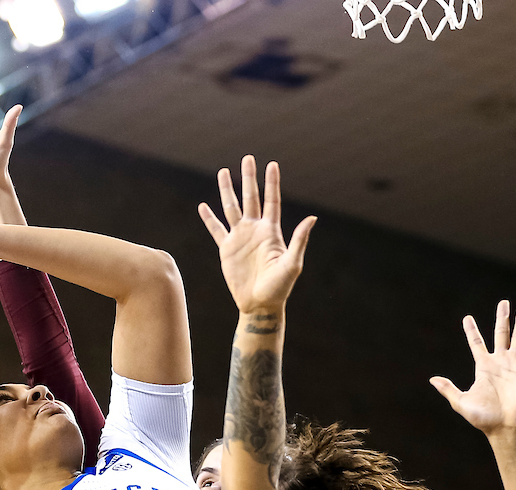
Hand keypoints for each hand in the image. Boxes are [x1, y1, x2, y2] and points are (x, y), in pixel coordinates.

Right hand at [198, 157, 315, 314]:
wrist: (260, 304)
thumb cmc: (279, 287)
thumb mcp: (293, 263)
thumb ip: (299, 240)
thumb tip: (312, 218)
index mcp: (271, 231)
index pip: (271, 201)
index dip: (272, 183)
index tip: (272, 164)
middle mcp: (255, 231)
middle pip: (251, 198)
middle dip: (249, 178)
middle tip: (247, 159)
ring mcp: (239, 239)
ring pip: (232, 208)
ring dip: (227, 190)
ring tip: (223, 172)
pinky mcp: (226, 250)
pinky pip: (216, 230)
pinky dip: (209, 218)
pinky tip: (203, 206)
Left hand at [431, 302, 515, 435]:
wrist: (505, 427)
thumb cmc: (483, 418)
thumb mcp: (461, 402)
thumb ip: (448, 389)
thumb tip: (432, 379)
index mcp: (483, 367)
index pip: (477, 343)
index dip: (472, 330)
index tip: (467, 318)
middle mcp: (500, 362)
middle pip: (501, 334)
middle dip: (502, 318)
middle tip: (503, 302)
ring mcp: (515, 365)